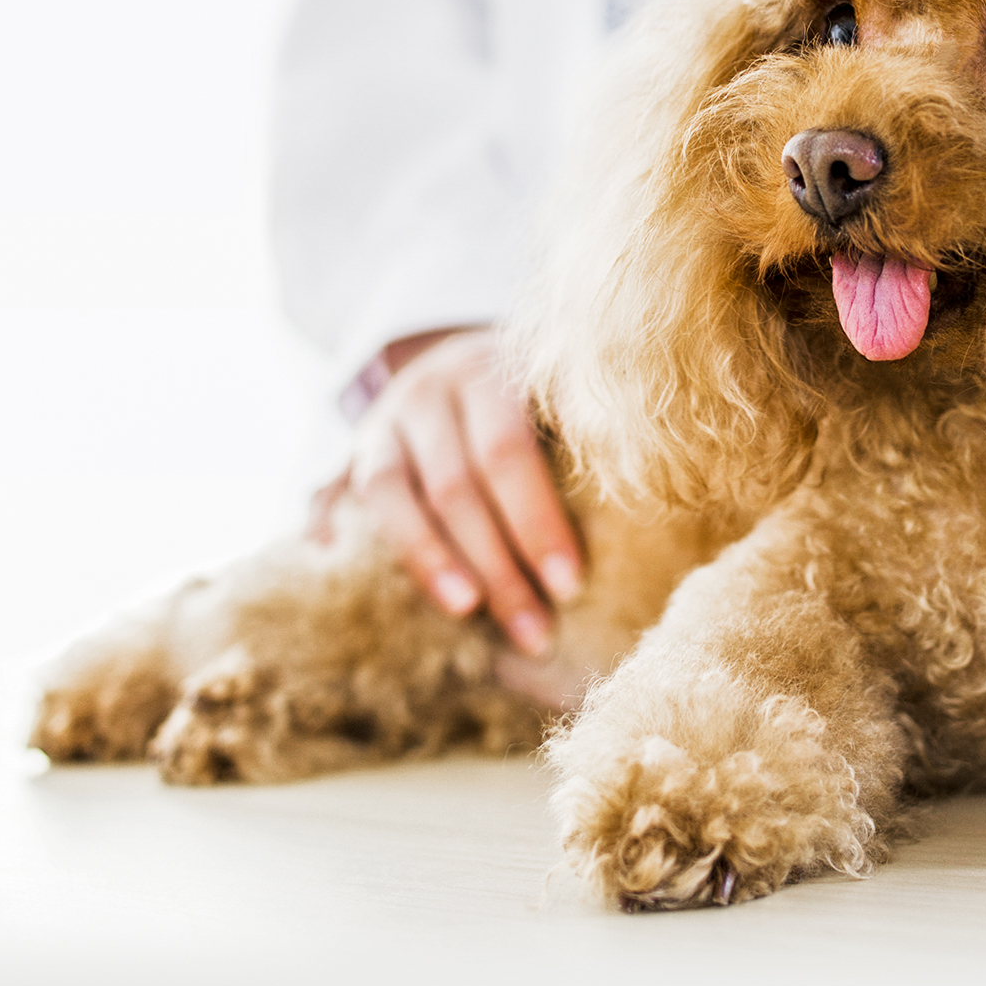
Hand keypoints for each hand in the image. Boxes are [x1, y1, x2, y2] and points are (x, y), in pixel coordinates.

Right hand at [310, 327, 581, 655]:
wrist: (464, 355)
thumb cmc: (534, 399)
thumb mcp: (560, 399)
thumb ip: (585, 444)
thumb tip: (640, 518)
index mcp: (492, 373)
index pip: (509, 453)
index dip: (536, 522)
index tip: (570, 586)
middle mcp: (432, 389)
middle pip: (457, 486)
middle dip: (498, 565)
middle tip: (535, 630)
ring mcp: (386, 417)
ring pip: (396, 496)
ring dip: (431, 561)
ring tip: (466, 612)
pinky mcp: (354, 447)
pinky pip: (346, 497)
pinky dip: (346, 538)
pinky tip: (360, 586)